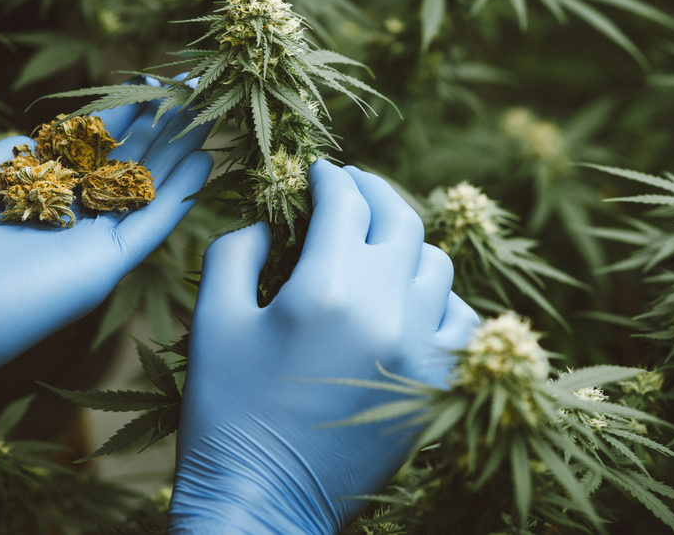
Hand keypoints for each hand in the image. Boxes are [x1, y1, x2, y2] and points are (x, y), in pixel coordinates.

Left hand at [0, 97, 211, 457]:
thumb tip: (27, 138)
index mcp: (30, 204)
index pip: (85, 155)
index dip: (117, 120)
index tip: (144, 86)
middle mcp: (65, 224)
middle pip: (125, 169)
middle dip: (159, 130)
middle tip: (191, 92)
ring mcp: (87, 247)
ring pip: (147, 192)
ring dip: (179, 154)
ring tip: (207, 116)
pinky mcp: (101, 267)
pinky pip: (151, 226)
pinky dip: (180, 194)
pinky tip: (205, 160)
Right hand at [169, 160, 479, 533]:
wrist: (263, 502)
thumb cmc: (225, 411)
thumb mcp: (213, 321)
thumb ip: (237, 251)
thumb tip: (271, 224)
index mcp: (326, 288)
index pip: (344, 202)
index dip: (329, 177)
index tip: (318, 170)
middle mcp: (386, 309)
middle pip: (401, 219)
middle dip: (373, 192)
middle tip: (351, 187)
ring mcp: (421, 349)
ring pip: (436, 264)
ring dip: (405, 242)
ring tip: (376, 244)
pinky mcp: (435, 385)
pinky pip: (460, 320)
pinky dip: (438, 298)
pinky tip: (410, 299)